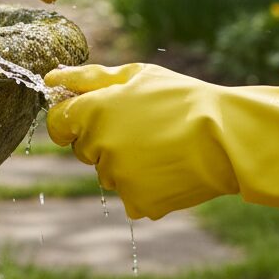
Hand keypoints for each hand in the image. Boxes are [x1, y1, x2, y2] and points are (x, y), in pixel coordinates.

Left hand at [45, 63, 278, 221]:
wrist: (228, 137)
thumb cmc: (182, 98)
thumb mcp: (137, 76)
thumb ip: (87, 78)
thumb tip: (50, 79)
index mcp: (92, 112)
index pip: (56, 123)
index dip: (70, 120)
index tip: (90, 118)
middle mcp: (98, 147)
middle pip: (84, 149)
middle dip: (104, 139)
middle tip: (143, 127)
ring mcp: (117, 178)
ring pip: (108, 173)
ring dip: (126, 163)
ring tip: (162, 146)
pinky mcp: (138, 202)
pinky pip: (131, 195)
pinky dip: (147, 186)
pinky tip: (169, 168)